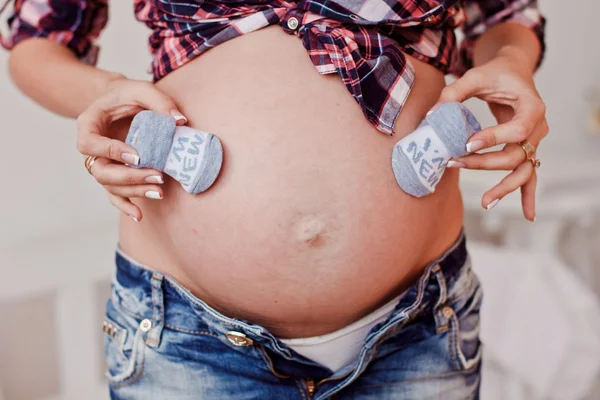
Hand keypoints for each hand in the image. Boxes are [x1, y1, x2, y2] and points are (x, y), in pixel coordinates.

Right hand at [77, 77, 186, 220]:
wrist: (119, 102)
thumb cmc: (127, 94)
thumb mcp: (141, 88)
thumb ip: (159, 100)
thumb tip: (180, 121)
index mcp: (88, 124)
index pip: (90, 144)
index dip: (112, 152)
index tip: (138, 156)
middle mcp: (91, 149)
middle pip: (100, 171)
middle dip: (129, 177)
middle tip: (157, 176)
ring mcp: (102, 164)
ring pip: (110, 186)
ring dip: (134, 191)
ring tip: (160, 191)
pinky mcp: (114, 174)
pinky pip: (114, 195)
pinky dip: (125, 206)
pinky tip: (139, 215)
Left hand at [438, 47, 547, 220]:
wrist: (514, 72)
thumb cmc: (496, 73)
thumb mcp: (475, 76)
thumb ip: (454, 93)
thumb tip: (431, 116)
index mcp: (532, 106)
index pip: (517, 129)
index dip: (494, 139)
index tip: (467, 143)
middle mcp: (538, 127)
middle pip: (517, 155)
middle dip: (485, 163)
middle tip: (455, 162)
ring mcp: (535, 141)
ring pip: (525, 170)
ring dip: (505, 187)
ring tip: (486, 202)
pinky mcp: (527, 150)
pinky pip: (530, 175)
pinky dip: (528, 194)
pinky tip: (528, 215)